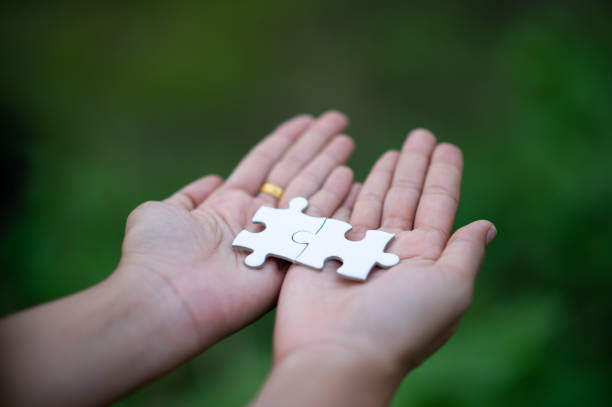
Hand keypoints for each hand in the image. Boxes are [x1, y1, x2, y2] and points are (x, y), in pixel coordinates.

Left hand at [116, 111, 355, 347]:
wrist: (164, 297)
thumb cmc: (155, 255)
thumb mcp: (162, 213)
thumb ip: (189, 195)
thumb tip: (211, 179)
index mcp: (227, 206)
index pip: (264, 164)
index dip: (286, 140)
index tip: (307, 120)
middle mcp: (256, 219)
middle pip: (292, 173)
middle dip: (315, 147)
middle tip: (338, 121)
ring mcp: (275, 238)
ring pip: (307, 192)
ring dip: (328, 166)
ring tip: (347, 140)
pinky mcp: (289, 260)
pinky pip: (315, 225)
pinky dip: (332, 200)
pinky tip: (349, 176)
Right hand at [257, 129, 495, 405]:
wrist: (337, 352)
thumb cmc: (399, 323)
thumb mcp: (450, 288)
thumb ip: (464, 252)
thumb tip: (486, 226)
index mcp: (425, 260)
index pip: (438, 206)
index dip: (443, 175)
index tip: (448, 147)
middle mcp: (392, 252)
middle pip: (406, 198)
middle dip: (415, 166)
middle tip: (421, 134)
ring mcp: (355, 251)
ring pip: (373, 202)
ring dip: (384, 175)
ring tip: (394, 150)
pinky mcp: (321, 250)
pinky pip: (335, 213)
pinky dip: (343, 192)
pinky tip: (352, 172)